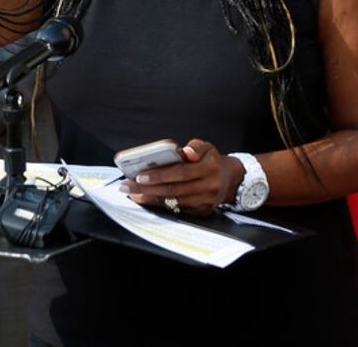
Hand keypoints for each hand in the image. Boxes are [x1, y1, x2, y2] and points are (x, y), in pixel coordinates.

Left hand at [122, 140, 240, 215]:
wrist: (229, 179)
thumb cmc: (211, 161)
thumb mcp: (206, 147)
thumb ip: (195, 146)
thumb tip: (185, 152)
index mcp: (209, 168)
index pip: (181, 172)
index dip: (160, 175)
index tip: (140, 176)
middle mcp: (208, 186)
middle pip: (173, 190)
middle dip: (147, 189)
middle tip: (128, 186)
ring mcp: (205, 201)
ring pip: (173, 202)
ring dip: (150, 198)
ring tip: (132, 193)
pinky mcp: (201, 211)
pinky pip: (177, 209)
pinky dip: (160, 204)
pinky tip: (146, 199)